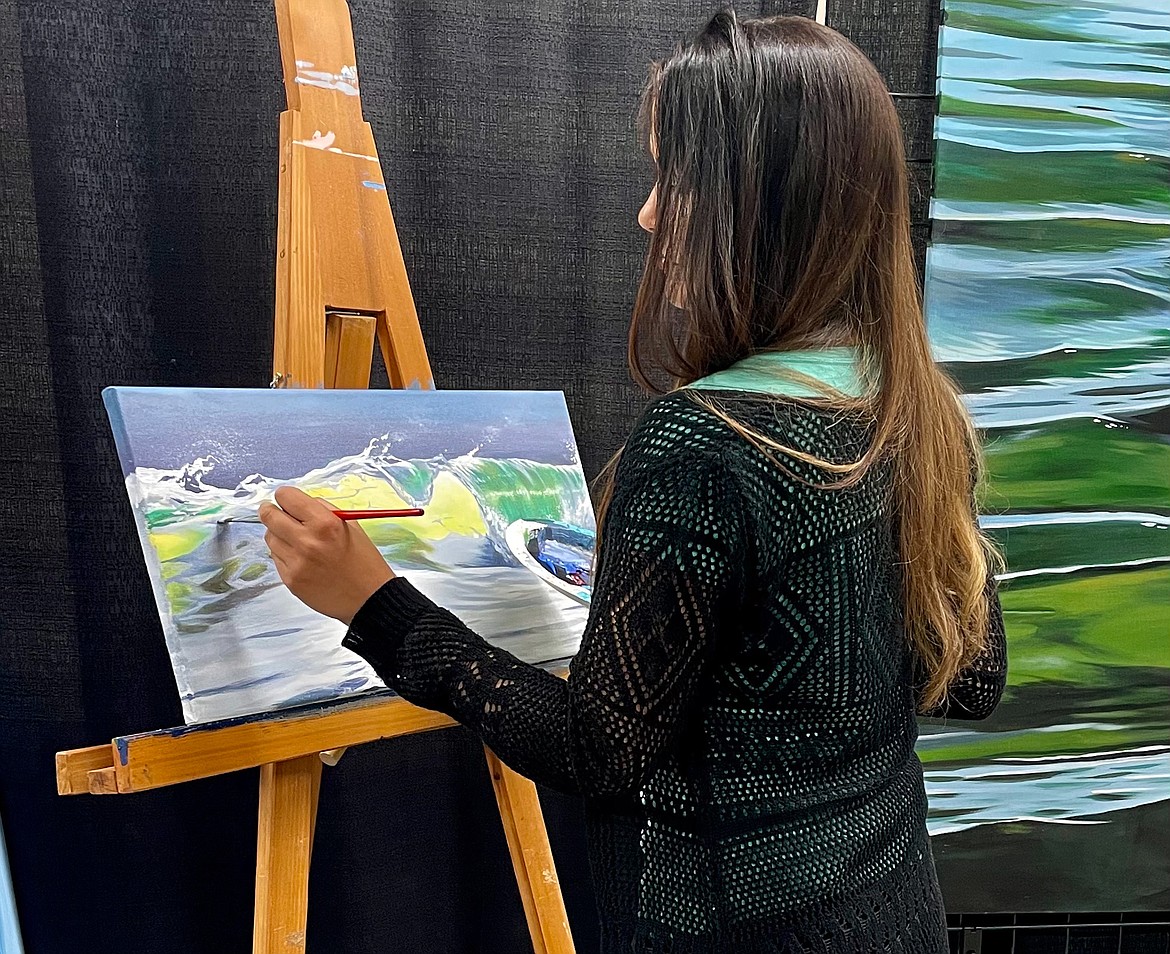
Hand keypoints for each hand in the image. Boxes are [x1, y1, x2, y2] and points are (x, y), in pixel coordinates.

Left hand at [260, 487, 395, 625]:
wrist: (368, 598)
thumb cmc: (363, 562)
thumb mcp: (350, 525)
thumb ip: (323, 509)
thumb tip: (297, 502)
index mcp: (325, 523)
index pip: (286, 497)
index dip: (285, 496)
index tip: (285, 500)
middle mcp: (308, 541)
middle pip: (269, 516)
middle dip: (271, 511)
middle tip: (273, 512)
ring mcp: (296, 562)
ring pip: (269, 537)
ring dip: (278, 535)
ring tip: (297, 541)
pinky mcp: (290, 580)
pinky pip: (275, 558)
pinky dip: (284, 554)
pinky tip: (301, 558)